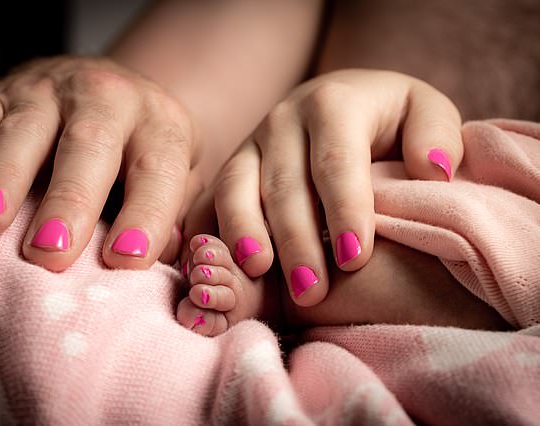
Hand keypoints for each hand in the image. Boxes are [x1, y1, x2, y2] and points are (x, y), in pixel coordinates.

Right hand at [0, 55, 199, 270]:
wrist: (116, 91)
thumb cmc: (147, 151)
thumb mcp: (182, 174)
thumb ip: (176, 213)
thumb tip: (164, 260)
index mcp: (161, 124)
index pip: (158, 171)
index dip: (146, 215)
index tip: (125, 260)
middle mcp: (108, 97)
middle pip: (89, 145)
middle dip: (69, 201)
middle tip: (50, 251)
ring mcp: (51, 90)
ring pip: (25, 128)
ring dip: (4, 176)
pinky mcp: (3, 91)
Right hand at [184, 69, 462, 305]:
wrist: (339, 102)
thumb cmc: (388, 119)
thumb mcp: (424, 111)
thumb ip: (437, 134)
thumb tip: (432, 170)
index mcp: (333, 102)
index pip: (337, 161)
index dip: (344, 211)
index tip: (355, 260)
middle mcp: (283, 119)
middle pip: (284, 184)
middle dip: (297, 240)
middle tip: (313, 291)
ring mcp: (251, 142)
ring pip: (236, 188)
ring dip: (245, 234)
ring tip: (257, 274)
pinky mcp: (232, 165)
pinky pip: (210, 198)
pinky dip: (209, 230)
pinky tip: (215, 261)